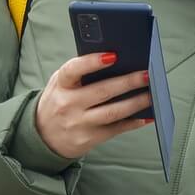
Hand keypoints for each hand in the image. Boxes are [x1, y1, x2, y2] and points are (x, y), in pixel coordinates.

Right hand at [34, 52, 152, 160]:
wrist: (43, 136)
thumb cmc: (57, 102)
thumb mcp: (60, 84)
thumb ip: (79, 73)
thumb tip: (114, 62)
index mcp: (61, 86)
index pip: (73, 70)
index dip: (92, 62)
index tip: (113, 56)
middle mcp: (68, 105)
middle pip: (102, 92)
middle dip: (128, 82)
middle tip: (146, 75)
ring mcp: (79, 124)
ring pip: (112, 112)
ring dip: (136, 103)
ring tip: (151, 94)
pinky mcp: (89, 139)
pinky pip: (115, 129)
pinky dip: (133, 122)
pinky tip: (146, 116)